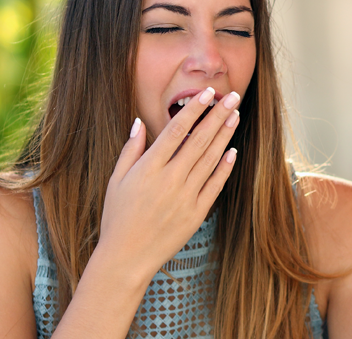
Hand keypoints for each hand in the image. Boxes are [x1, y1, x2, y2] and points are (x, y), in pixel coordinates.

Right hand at [99, 87, 240, 279]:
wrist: (126, 257)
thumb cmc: (117, 216)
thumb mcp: (116, 180)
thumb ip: (130, 150)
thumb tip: (139, 122)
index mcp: (149, 168)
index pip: (175, 130)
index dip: (193, 110)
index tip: (207, 93)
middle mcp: (170, 179)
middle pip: (199, 140)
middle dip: (217, 115)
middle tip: (232, 96)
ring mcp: (185, 197)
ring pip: (210, 159)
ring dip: (225, 135)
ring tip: (235, 115)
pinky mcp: (196, 213)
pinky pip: (215, 186)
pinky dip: (225, 168)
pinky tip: (233, 151)